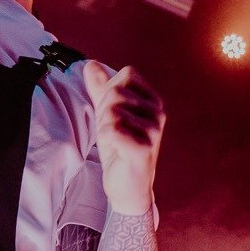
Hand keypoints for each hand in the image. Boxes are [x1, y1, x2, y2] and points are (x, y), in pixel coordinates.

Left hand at [84, 63, 164, 216]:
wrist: (128, 186)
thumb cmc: (120, 148)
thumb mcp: (108, 114)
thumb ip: (101, 89)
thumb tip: (90, 63)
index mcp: (153, 100)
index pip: (125, 74)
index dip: (110, 91)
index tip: (115, 114)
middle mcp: (158, 112)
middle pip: (115, 92)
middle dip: (104, 113)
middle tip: (114, 133)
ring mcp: (154, 130)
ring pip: (111, 112)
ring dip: (105, 129)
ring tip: (116, 143)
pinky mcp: (144, 149)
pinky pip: (111, 131)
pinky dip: (106, 141)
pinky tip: (117, 152)